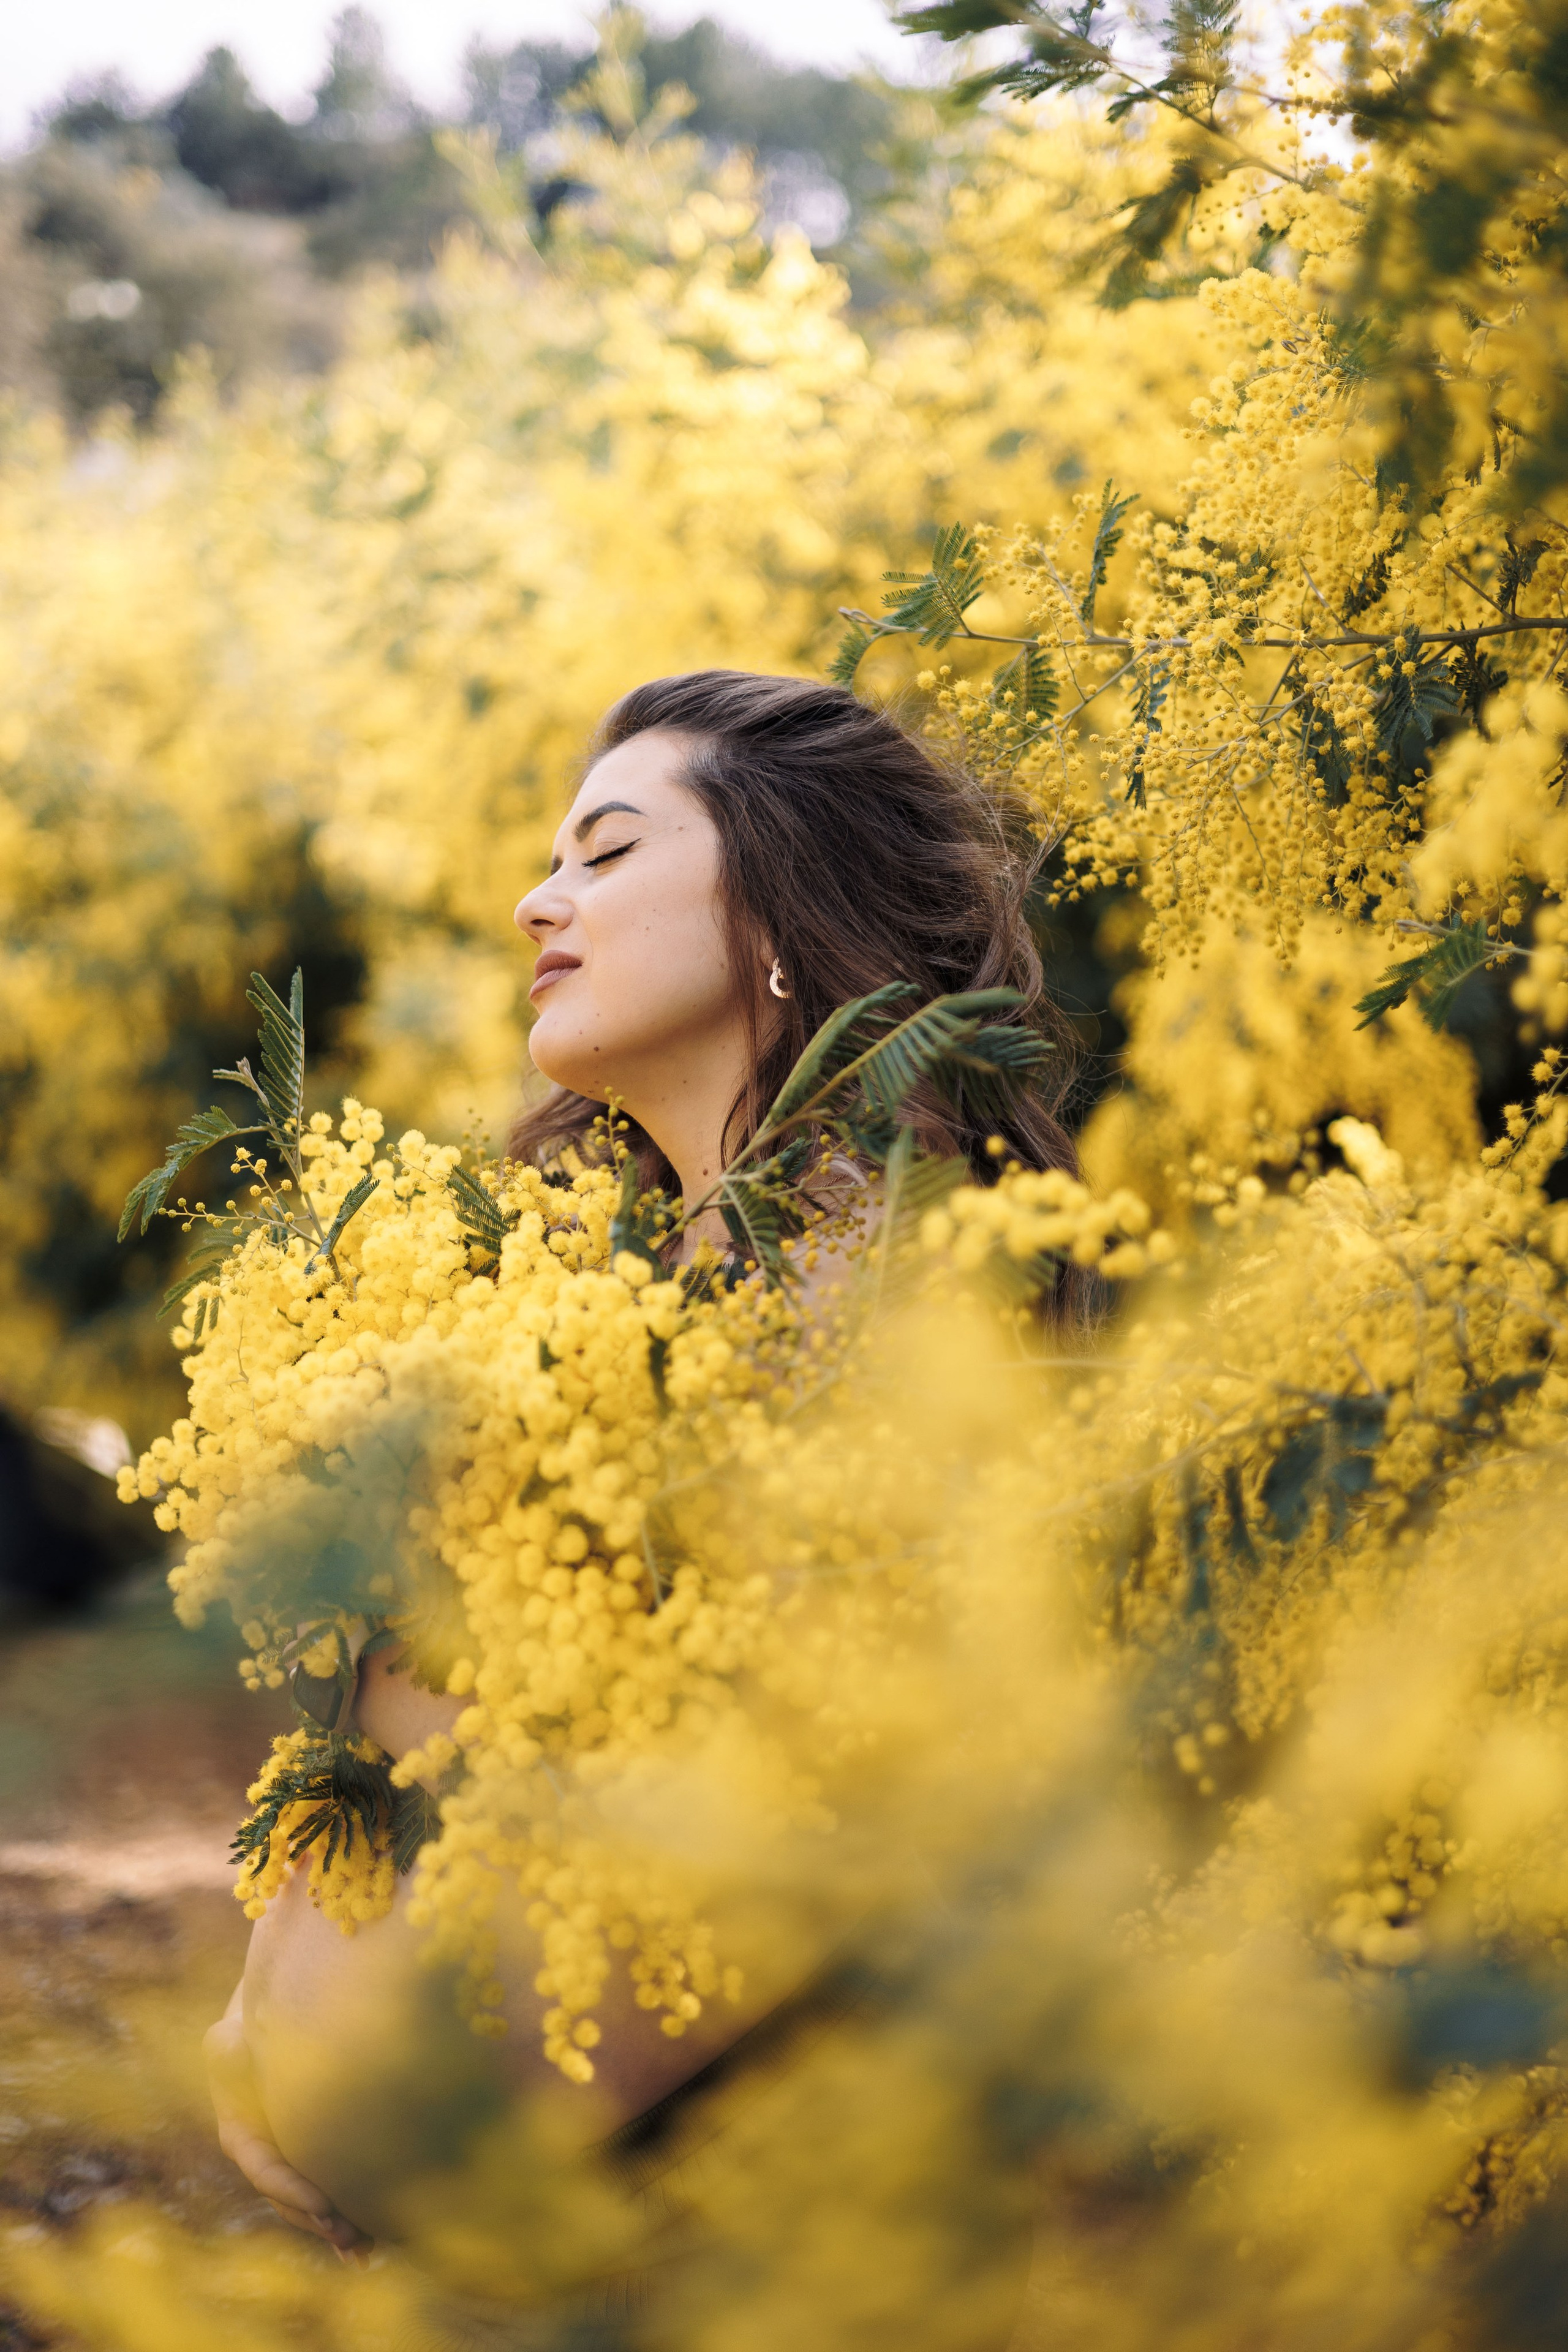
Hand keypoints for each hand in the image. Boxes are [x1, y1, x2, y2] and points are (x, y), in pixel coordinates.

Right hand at [205, 1986, 374, 2264]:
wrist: (278, 2012)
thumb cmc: (254, 2019)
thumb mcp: (232, 2034)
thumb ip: (229, 2047)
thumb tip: (232, 2039)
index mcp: (238, 2131)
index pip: (263, 2169)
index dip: (291, 2189)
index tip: (324, 2205)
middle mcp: (263, 2153)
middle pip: (288, 2198)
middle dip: (319, 2221)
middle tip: (354, 2237)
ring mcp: (288, 2156)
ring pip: (309, 2202)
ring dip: (336, 2228)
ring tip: (368, 2251)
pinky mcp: (315, 2152)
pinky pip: (328, 2187)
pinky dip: (346, 2213)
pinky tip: (373, 2242)